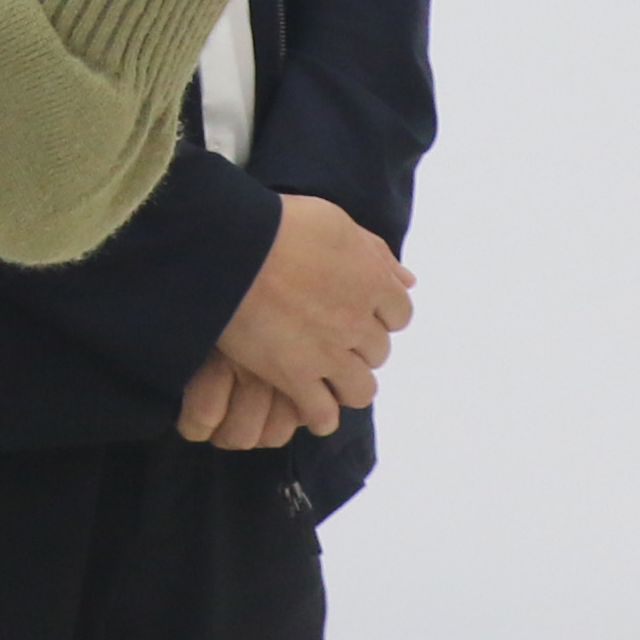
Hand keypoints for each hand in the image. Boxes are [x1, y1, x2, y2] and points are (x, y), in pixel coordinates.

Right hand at [188, 192, 408, 440]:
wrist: (232, 247)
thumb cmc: (280, 226)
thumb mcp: (336, 223)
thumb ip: (375, 252)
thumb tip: (408, 281)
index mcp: (372, 282)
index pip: (400, 314)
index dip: (381, 315)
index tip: (360, 312)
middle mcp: (358, 322)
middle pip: (378, 351)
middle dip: (360, 347)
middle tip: (333, 339)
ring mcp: (328, 353)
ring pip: (360, 390)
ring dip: (348, 384)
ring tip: (326, 378)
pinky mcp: (295, 376)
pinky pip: (322, 414)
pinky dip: (320, 416)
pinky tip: (308, 407)